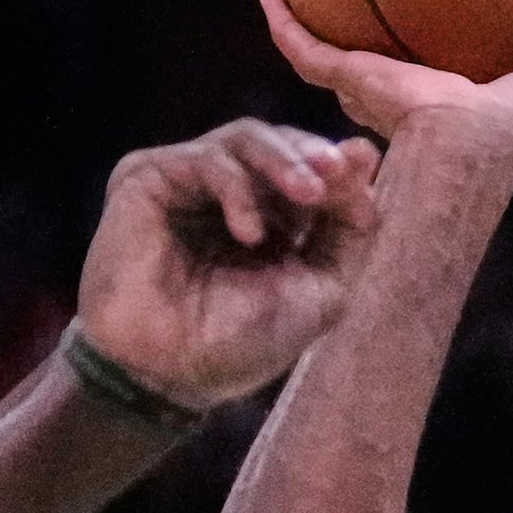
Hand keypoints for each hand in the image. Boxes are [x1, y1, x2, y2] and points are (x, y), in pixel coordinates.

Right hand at [76, 122, 381, 411]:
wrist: (171, 374)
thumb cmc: (240, 344)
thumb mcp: (320, 290)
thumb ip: (349, 228)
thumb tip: (365, 155)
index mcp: (269, 218)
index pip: (308, 167)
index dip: (337, 165)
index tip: (361, 161)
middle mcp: (227, 194)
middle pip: (279, 142)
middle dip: (312, 154)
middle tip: (336, 170)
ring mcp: (186, 182)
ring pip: (244, 138)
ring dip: (283, 160)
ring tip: (309, 194)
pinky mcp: (148, 178)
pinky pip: (204, 160)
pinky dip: (236, 189)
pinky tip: (249, 233)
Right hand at [264, 0, 512, 171]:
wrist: (467, 146)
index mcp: (455, 92)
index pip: (442, 59)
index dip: (440, 33)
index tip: (437, 2)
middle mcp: (407, 90)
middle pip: (379, 55)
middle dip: (364, 24)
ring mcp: (372, 87)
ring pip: (332, 52)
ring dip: (308, 24)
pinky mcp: (350, 80)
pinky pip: (307, 49)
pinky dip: (286, 25)